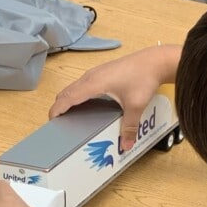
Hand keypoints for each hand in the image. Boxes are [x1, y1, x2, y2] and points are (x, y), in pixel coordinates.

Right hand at [49, 45, 180, 150]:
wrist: (155, 61)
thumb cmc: (143, 79)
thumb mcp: (136, 106)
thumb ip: (129, 127)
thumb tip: (126, 146)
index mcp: (93, 83)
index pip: (68, 97)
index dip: (57, 109)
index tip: (51, 121)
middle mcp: (91, 76)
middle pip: (67, 92)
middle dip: (60, 107)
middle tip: (60, 124)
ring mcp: (96, 72)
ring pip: (74, 87)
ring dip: (68, 100)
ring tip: (70, 116)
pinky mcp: (102, 72)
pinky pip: (82, 84)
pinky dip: (77, 95)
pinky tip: (85, 105)